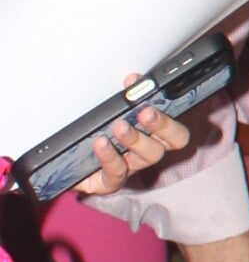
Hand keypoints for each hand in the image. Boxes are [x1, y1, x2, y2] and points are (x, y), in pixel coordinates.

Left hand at [75, 87, 190, 196]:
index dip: (171, 110)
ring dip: (136, 139)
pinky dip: (110, 157)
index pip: (177, 125)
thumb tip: (131, 79)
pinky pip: (117, 173)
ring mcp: (131, 167)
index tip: (155, 93)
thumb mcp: (105, 110)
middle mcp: (147, 150)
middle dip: (162, 124)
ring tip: (119, 126)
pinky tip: (100, 144)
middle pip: (173, 140)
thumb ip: (122, 97)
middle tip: (146, 112)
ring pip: (149, 156)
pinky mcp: (110, 182)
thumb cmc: (88, 132)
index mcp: (152, 131)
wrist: (58, 163)